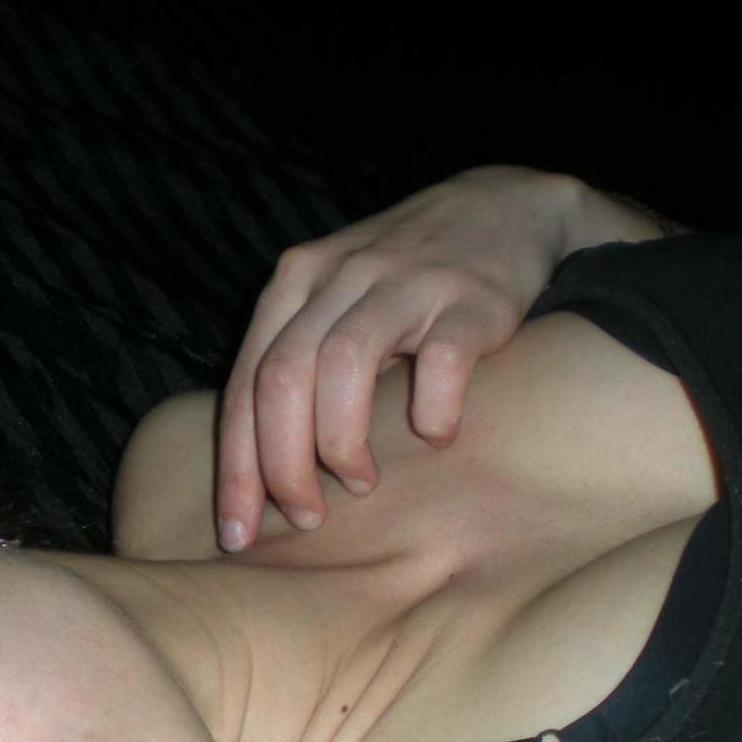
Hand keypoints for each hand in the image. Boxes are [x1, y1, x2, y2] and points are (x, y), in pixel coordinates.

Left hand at [215, 166, 584, 550]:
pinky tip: (436, 435)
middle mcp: (339, 275)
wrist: (506, 207)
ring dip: (342, 442)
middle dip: (283, 465)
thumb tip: (256, 473)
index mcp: (294, 284)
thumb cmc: (406, 279)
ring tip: (362, 482)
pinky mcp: (470, 297)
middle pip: (283, 379)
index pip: (244, 385)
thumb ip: (295, 364)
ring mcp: (405, 281)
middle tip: (305, 517)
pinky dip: (432, 412)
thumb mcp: (335, 303)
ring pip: (343, 366)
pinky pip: (440, 363)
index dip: (236, 467)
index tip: (236, 534)